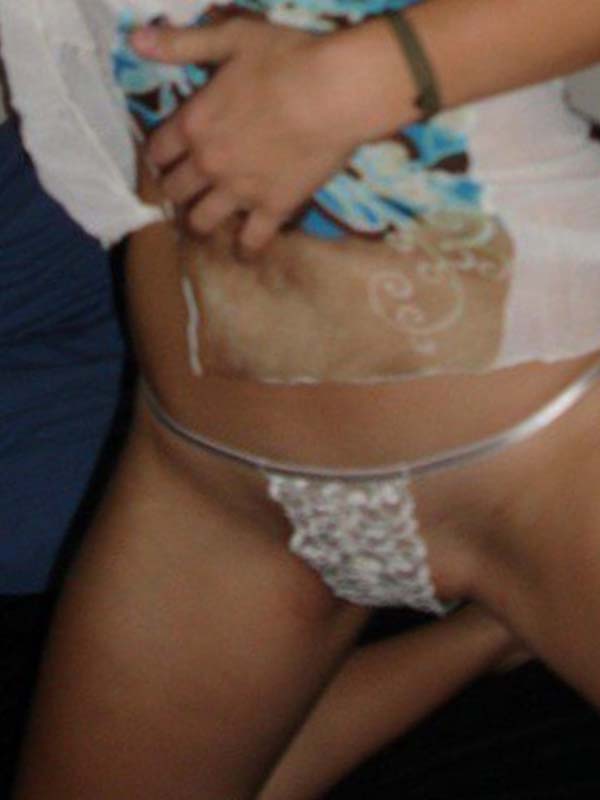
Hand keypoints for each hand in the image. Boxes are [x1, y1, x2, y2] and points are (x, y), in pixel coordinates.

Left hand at [132, 16, 410, 255]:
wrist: (334, 94)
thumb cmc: (286, 60)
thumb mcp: (231, 38)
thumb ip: (183, 43)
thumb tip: (135, 39)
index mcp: (194, 124)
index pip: (158, 151)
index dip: (157, 157)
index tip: (163, 160)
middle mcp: (208, 164)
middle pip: (175, 190)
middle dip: (175, 190)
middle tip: (184, 190)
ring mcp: (238, 192)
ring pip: (202, 221)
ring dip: (200, 222)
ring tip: (206, 221)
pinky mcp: (271, 209)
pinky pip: (251, 241)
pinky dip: (245, 250)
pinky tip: (243, 254)